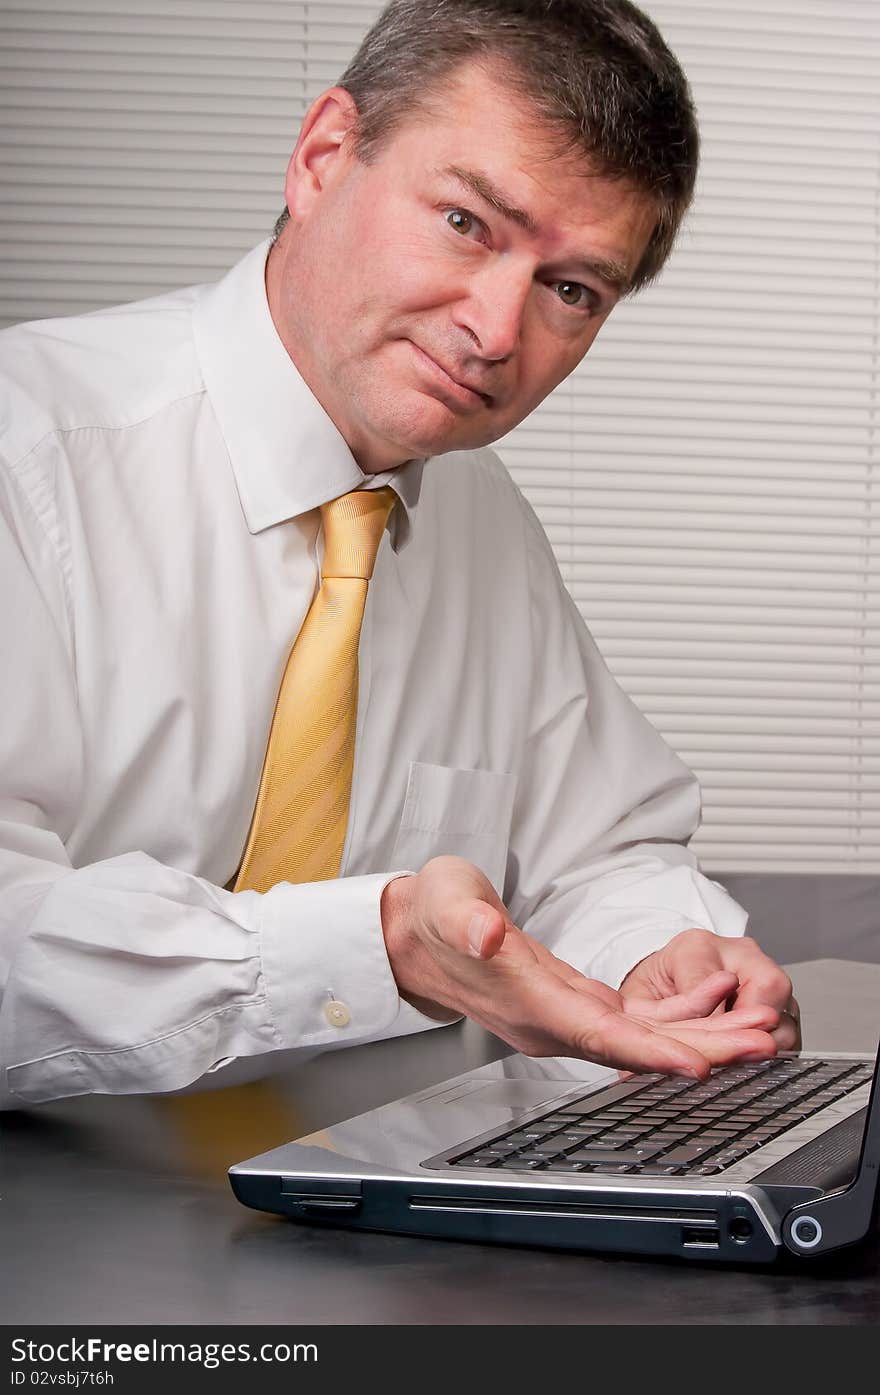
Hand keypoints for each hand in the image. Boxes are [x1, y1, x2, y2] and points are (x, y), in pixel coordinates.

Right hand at [380, 857, 780, 1078]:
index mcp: (527, 1002)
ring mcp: (565, 1016)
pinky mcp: (574, 1003)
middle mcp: (552, 1020)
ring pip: (642, 1037)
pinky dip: (677, 1015)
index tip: (696, 1064)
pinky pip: (635, 1019)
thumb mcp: (446, 903)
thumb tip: (488, 935)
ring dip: (700, 1037)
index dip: (649, 1051)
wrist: (416, 937)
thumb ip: (468, 921)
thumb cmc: (433, 916)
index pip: (597, 1034)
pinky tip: (715, 1003)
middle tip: (760, 1046)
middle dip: (699, 1050)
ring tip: (756, 1031)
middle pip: (634, 1046)